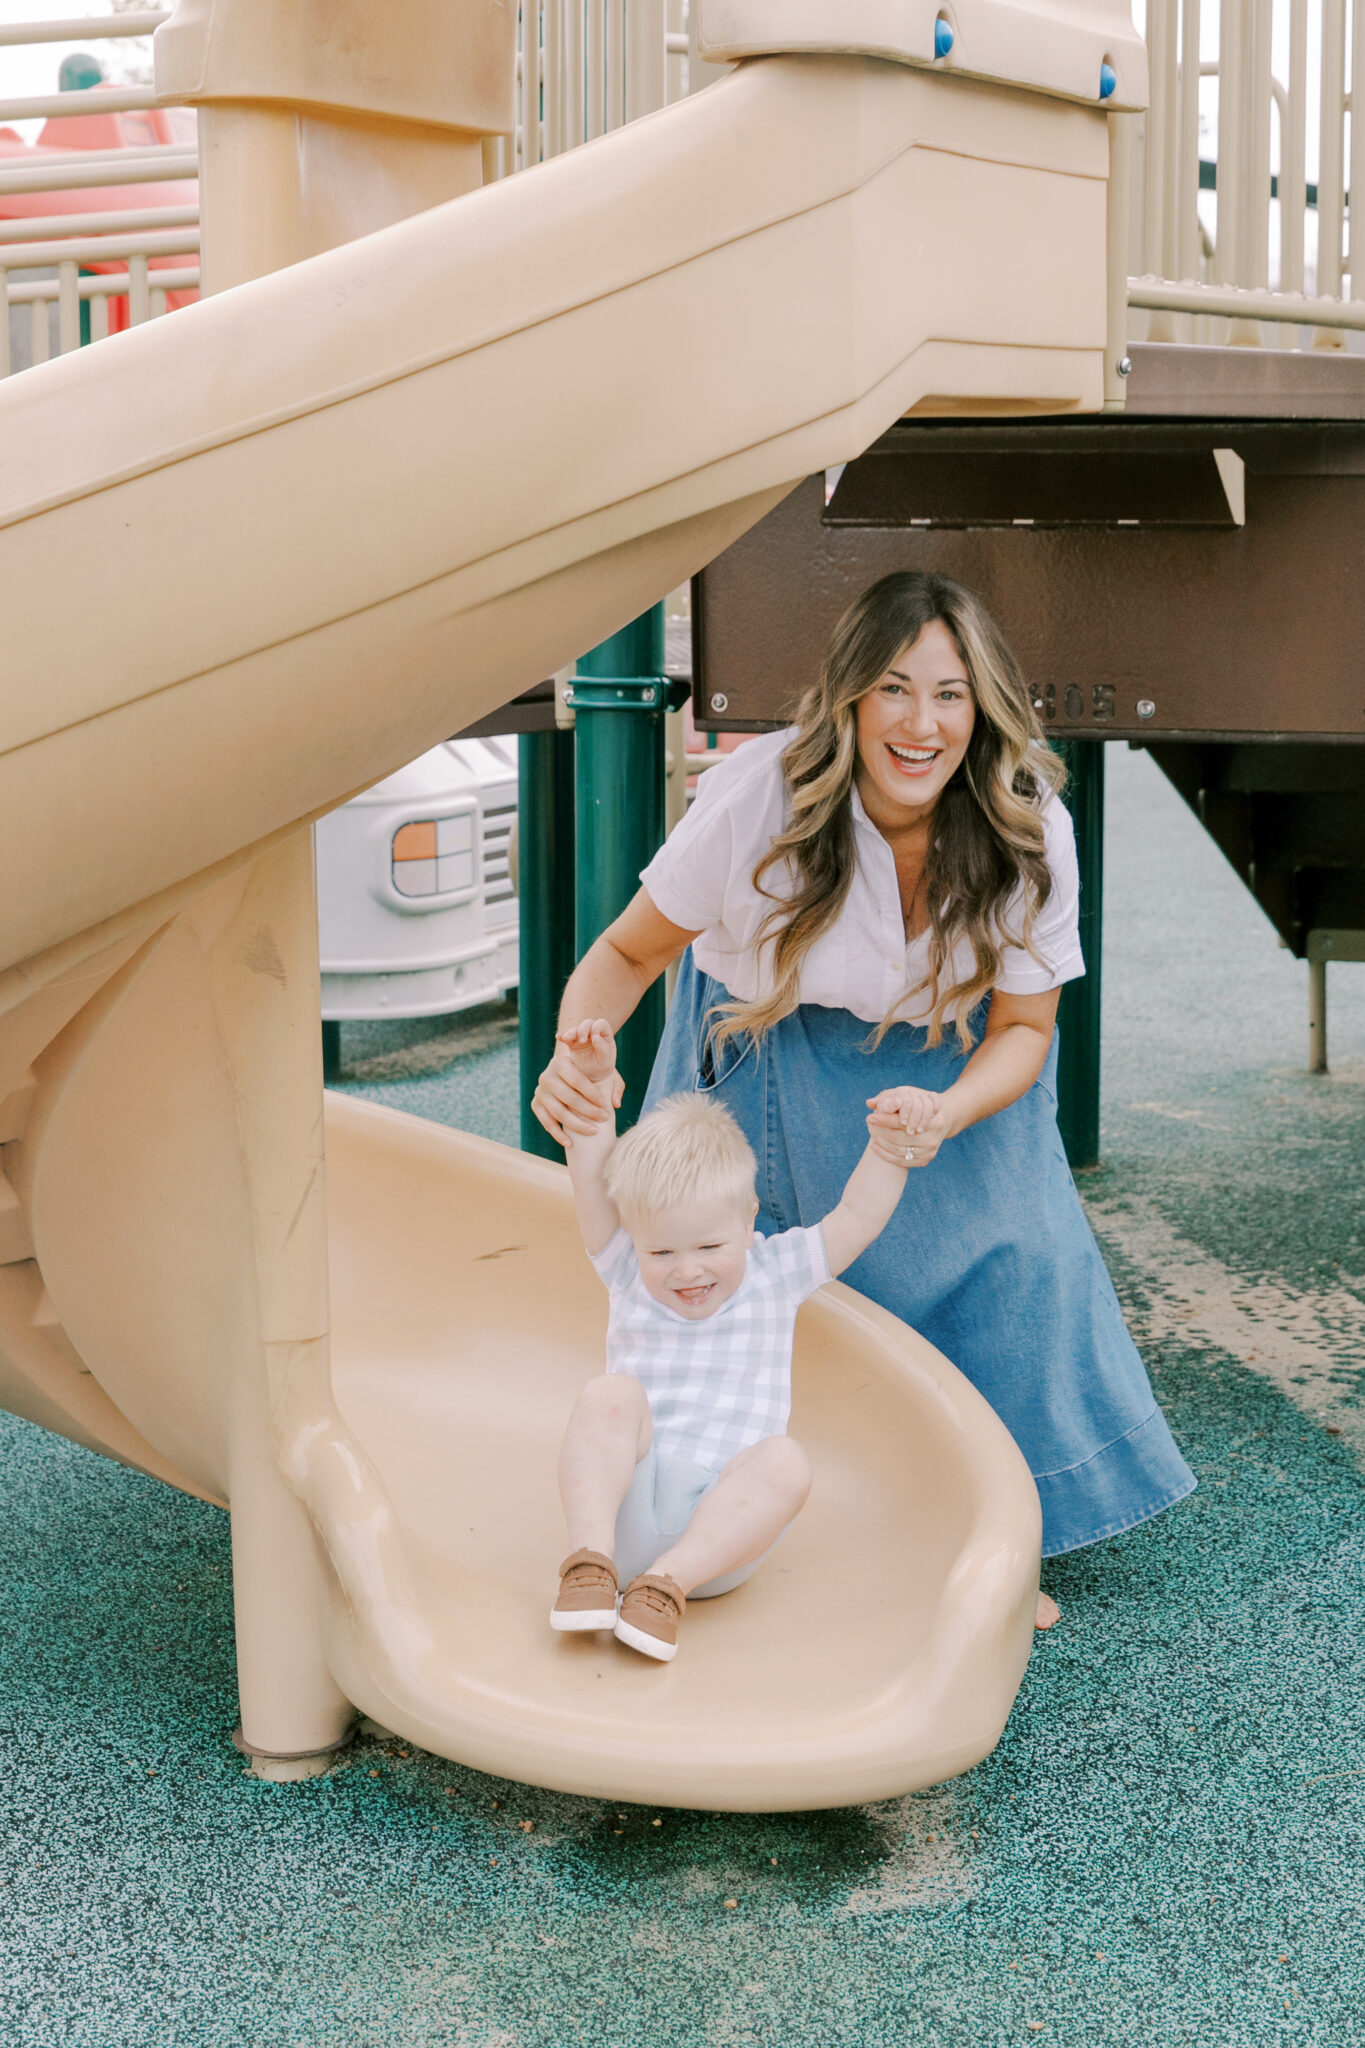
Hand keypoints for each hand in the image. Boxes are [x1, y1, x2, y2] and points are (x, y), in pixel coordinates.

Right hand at [532, 1027, 623, 1145]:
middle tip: (604, 1118)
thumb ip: (614, 1084)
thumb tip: (616, 1104)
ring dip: (577, 1125)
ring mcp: (540, 1091)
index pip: (577, 1080)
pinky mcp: (536, 1104)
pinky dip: (558, 1135)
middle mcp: (546, 1076)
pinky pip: (546, 1122)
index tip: (605, 1106)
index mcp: (561, 1063)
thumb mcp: (602, 1071)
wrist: (566, 1072)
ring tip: (593, 1131)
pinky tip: (570, 1143)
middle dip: (588, 1110)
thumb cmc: (589, 1073)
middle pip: (568, 1097)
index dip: (592, 1094)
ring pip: (558, 1112)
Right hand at [558, 1017, 616, 1082]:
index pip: (601, 1023)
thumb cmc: (602, 1067)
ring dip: (571, 1033)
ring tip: (566, 1039)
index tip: (594, 1037)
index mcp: (604, 1035)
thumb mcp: (606, 1061)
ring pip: (575, 1029)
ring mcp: (582, 1038)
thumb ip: (603, 1049)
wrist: (592, 1077)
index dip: (597, 1027)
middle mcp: (593, 1033)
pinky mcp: (572, 1044)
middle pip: (587, 1024)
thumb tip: (595, 1037)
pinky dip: (562, 1036)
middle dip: (583, 1030)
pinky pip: (566, 1037)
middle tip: (582, 1041)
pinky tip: (559, 1037)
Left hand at [865, 1085, 952, 1168]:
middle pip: (898, 1137)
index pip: (902, 1122)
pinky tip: (874, 1145)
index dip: (884, 1119)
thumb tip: (870, 1103)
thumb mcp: (909, 1096)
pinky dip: (884, 1154)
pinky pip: (900, 1161)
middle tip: (869, 1123)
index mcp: (933, 1121)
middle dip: (880, 1131)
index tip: (870, 1117)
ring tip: (871, 1132)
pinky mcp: (924, 1161)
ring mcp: (929, 1152)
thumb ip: (889, 1099)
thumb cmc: (921, 1105)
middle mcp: (932, 1138)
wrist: (940, 1121)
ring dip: (881, 1142)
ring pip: (898, 1150)